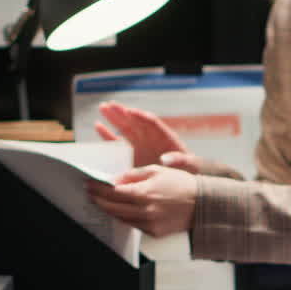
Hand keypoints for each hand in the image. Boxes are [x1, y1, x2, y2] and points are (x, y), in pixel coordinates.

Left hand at [87, 165, 196, 237]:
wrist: (203, 204)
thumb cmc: (183, 184)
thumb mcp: (158, 171)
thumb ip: (134, 174)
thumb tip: (115, 179)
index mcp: (145, 193)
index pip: (113, 191)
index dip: (99, 188)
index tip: (90, 184)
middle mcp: (145, 210)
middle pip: (113, 206)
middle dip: (99, 200)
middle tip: (90, 194)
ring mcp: (149, 223)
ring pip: (121, 218)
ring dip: (109, 210)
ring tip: (101, 203)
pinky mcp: (154, 232)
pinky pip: (133, 225)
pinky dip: (124, 218)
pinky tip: (119, 212)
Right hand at [96, 102, 244, 179]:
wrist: (185, 184)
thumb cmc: (190, 173)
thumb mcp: (191, 166)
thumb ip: (182, 161)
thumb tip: (168, 158)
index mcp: (166, 139)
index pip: (153, 125)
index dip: (142, 118)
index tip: (131, 112)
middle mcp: (152, 140)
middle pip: (136, 122)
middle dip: (124, 113)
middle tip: (110, 105)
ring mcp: (141, 146)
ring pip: (126, 128)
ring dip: (114, 118)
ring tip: (103, 108)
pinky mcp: (132, 155)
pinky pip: (119, 143)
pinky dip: (109, 135)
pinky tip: (99, 126)